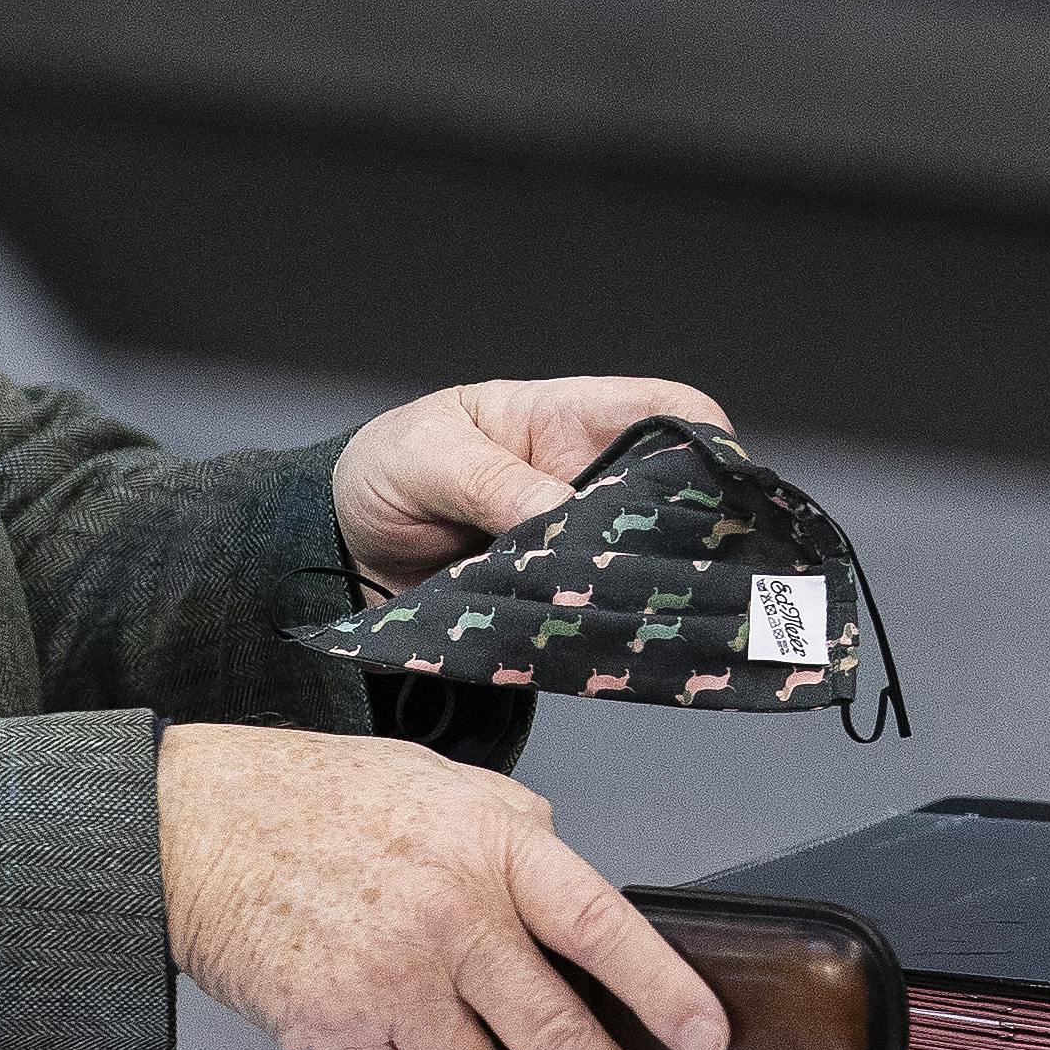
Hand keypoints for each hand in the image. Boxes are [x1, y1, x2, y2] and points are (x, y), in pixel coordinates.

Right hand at [157, 722, 726, 1049]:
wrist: (196, 824)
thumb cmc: (318, 798)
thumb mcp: (442, 783)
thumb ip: (518, 836)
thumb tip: (576, 902)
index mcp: (491, 846)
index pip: (600, 924)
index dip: (662, 989)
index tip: (705, 1041)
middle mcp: (450, 916)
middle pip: (558, 1035)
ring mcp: (391, 980)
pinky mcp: (336, 1029)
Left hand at [332, 376, 733, 592]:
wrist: (335, 549)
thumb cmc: (384, 471)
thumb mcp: (430, 458)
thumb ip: (496, 483)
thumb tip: (566, 513)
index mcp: (565, 419)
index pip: (667, 411)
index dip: (706, 441)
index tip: (714, 488)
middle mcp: (586, 479)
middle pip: (675, 496)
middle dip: (689, 530)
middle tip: (678, 567)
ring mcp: (575, 542)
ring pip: (645, 561)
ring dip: (647, 585)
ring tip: (642, 609)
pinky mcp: (556, 597)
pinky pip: (598, 610)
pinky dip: (606, 624)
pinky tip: (605, 638)